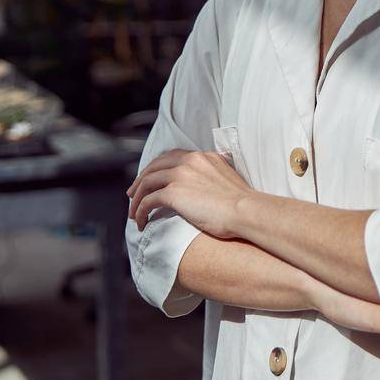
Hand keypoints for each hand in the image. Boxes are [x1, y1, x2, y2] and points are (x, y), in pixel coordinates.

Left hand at [127, 148, 250, 235]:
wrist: (246, 211)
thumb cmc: (242, 204)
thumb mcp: (228, 179)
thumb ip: (214, 176)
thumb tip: (208, 189)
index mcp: (202, 157)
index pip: (172, 157)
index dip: (157, 168)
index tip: (151, 179)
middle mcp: (189, 161)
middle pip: (154, 166)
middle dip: (141, 180)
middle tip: (133, 194)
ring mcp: (180, 176)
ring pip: (147, 182)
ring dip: (137, 198)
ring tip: (133, 212)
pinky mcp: (173, 194)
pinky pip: (147, 201)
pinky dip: (140, 211)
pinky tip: (141, 222)